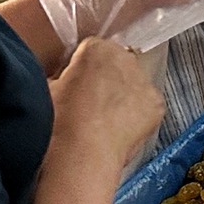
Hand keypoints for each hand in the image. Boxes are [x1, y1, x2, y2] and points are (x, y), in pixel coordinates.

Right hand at [48, 38, 161, 172]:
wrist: (81, 154)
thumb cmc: (58, 123)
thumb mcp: (47, 90)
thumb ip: (61, 78)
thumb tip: (63, 83)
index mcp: (96, 49)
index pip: (90, 51)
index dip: (82, 71)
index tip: (76, 87)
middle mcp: (125, 58)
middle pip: (116, 65)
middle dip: (106, 81)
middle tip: (90, 107)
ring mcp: (144, 80)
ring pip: (133, 85)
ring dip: (123, 98)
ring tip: (104, 124)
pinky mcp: (156, 104)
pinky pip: (147, 106)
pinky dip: (137, 117)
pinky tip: (119, 132)